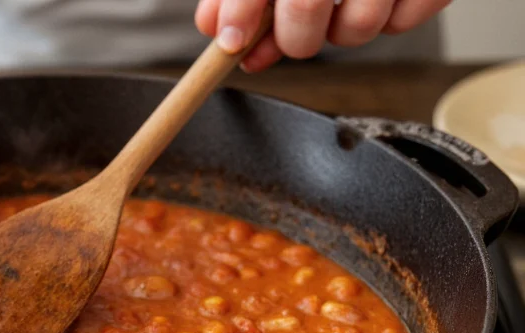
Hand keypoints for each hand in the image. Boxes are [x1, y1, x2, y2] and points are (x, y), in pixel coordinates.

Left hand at [196, 0, 451, 71]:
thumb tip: (214, 25)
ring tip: (343, 4)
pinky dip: (390, 20)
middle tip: (292, 30)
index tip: (232, 42)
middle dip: (292, 37)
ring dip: (342, 31)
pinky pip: (404, 22)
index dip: (242, 15)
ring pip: (357, 30)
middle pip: (305, 13)